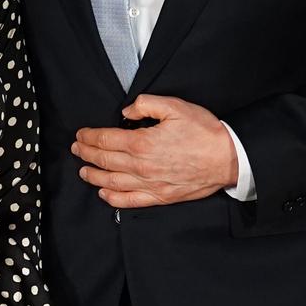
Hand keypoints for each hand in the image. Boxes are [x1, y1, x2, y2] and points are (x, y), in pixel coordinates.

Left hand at [72, 94, 237, 209]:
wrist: (228, 158)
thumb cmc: (204, 132)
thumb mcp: (175, 107)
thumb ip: (146, 104)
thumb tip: (126, 111)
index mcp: (142, 143)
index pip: (105, 140)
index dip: (89, 137)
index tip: (81, 134)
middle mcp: (140, 166)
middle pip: (104, 160)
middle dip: (86, 153)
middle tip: (77, 148)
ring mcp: (149, 184)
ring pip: (111, 182)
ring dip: (93, 175)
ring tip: (83, 170)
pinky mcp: (159, 197)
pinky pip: (128, 201)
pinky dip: (112, 198)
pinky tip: (104, 192)